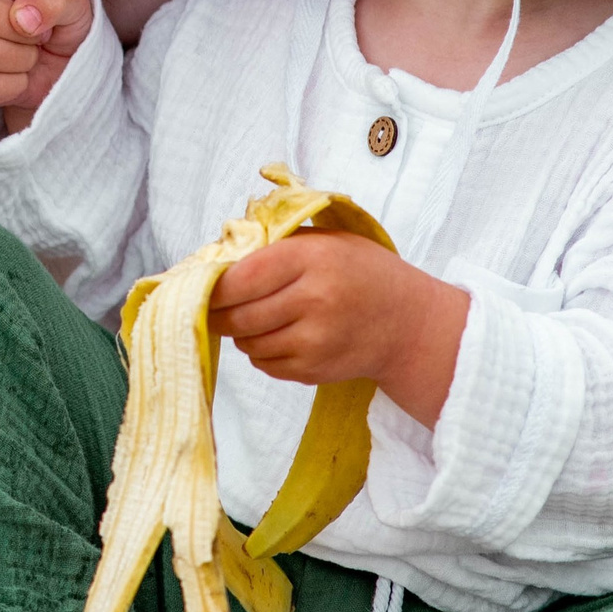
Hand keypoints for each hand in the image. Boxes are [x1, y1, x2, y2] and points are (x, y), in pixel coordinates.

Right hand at [0, 0, 94, 131]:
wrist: (64, 64)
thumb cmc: (64, 19)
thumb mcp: (75, 0)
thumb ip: (56, 0)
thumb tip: (23, 18)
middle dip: (22, 30)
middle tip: (39, 32)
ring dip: (21, 59)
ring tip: (30, 51)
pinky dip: (13, 86)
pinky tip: (18, 75)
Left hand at [206, 231, 469, 425]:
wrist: (408, 323)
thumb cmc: (362, 273)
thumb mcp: (326, 240)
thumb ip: (276, 245)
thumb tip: (217, 259)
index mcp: (311, 259)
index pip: (240, 278)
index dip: (213, 286)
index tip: (205, 286)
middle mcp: (313, 300)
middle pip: (237, 316)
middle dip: (219, 313)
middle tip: (217, 306)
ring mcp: (314, 340)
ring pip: (247, 344)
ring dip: (241, 333)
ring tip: (259, 317)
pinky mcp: (314, 370)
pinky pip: (265, 365)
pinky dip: (262, 352)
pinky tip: (281, 336)